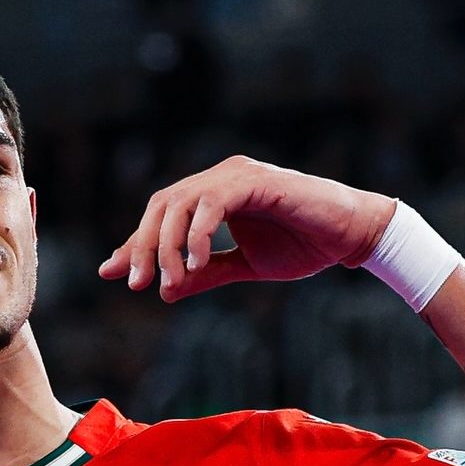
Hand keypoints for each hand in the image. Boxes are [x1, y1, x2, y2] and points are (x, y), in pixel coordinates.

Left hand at [98, 156, 395, 301]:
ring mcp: (237, 175)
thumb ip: (205, 273)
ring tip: (170, 282)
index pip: (162, 215)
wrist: (350, 236)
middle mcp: (221, 177)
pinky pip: (212, 204)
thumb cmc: (303, 245)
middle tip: (137, 284)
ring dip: (169, 246)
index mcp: (213, 194)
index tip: (114, 273)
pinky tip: (196, 265)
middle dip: (144, 246)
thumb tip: (165, 290)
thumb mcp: (244, 266)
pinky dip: (198, 235)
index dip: (135, 244)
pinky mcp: (256, 181)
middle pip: (162, 205)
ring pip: (181, 202)